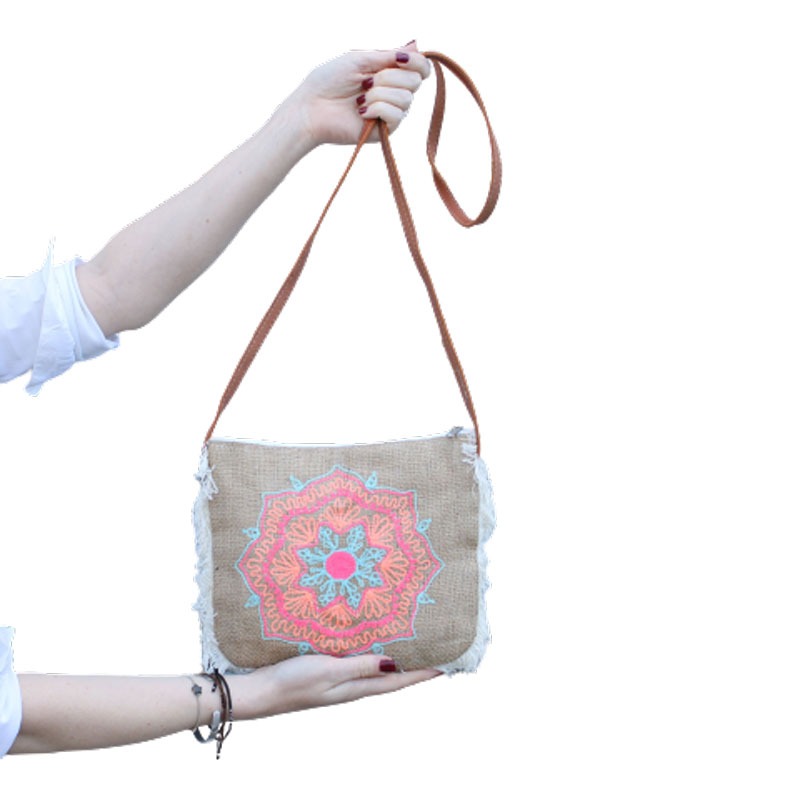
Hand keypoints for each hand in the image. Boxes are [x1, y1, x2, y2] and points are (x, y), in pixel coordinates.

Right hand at [230, 654, 439, 718]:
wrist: (261, 692)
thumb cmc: (293, 681)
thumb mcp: (328, 671)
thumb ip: (359, 666)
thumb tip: (393, 663)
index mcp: (357, 688)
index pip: (398, 680)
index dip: (422, 673)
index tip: (446, 664)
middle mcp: (354, 685)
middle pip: (392, 675)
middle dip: (415, 665)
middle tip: (435, 650)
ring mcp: (341, 679)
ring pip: (377, 668)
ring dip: (395, 658)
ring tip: (412, 644)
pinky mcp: (329, 671)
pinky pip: (359, 662)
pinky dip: (373, 654)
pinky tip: (373, 643)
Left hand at [289, 43, 431, 146]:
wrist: (312, 109)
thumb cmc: (330, 81)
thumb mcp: (361, 59)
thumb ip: (389, 55)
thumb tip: (416, 47)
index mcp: (389, 73)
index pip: (421, 69)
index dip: (418, 62)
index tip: (399, 58)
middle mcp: (394, 93)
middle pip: (415, 81)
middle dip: (389, 77)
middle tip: (365, 81)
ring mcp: (391, 113)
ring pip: (406, 98)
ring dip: (379, 93)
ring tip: (359, 99)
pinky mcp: (385, 131)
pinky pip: (396, 115)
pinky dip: (377, 108)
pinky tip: (361, 112)